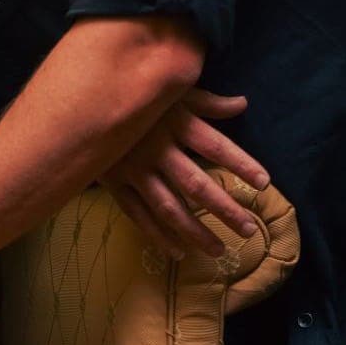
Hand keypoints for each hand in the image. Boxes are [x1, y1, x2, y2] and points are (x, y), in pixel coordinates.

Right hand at [101, 88, 267, 258]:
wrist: (80, 100)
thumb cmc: (135, 93)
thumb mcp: (172, 92)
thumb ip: (207, 102)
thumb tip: (242, 104)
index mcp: (174, 122)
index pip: (215, 146)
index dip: (241, 164)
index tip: (264, 183)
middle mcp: (156, 148)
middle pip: (196, 183)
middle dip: (224, 208)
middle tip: (249, 230)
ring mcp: (133, 169)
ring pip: (168, 207)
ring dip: (194, 231)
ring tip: (219, 250)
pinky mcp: (114, 182)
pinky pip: (138, 214)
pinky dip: (157, 235)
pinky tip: (178, 252)